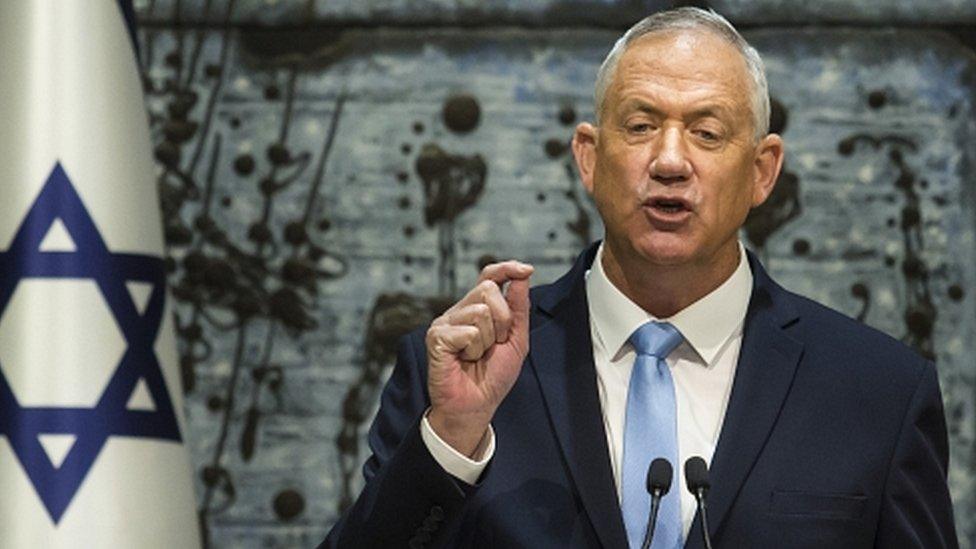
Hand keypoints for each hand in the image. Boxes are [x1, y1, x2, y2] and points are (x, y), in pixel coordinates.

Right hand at [425, 261, 533, 456]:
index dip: (506, 268)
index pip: (488, 277)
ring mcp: (444, 322)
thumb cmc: (492, 376)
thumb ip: (518, 309)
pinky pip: (468, 332)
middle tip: (494, 344)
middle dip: (502, 320)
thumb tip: (522, 276)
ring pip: (480, 311)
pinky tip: (464, 360)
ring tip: (477, 356)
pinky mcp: (436, 337)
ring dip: (488, 340)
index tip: (526, 269)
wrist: (476, 406)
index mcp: (476, 309)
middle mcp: (458, 311)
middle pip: (488, 290)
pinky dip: (474, 350)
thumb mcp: (515, 340)